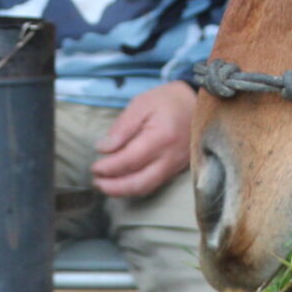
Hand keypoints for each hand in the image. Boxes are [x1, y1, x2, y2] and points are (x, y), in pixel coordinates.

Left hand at [90, 81, 196, 197]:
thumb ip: (122, 127)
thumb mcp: (142, 104)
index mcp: (161, 137)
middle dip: (114, 187)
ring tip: (105, 185)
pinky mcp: (176, 169)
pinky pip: (154, 184)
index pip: (130, 160)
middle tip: (96, 182)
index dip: (109, 167)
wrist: (198, 102)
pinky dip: (136, 186)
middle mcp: (170, 157)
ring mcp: (175, 166)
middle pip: (139, 182)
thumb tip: (103, 148)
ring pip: (147, 187)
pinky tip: (123, 182)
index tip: (94, 167)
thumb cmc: (168, 100)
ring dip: (123, 191)